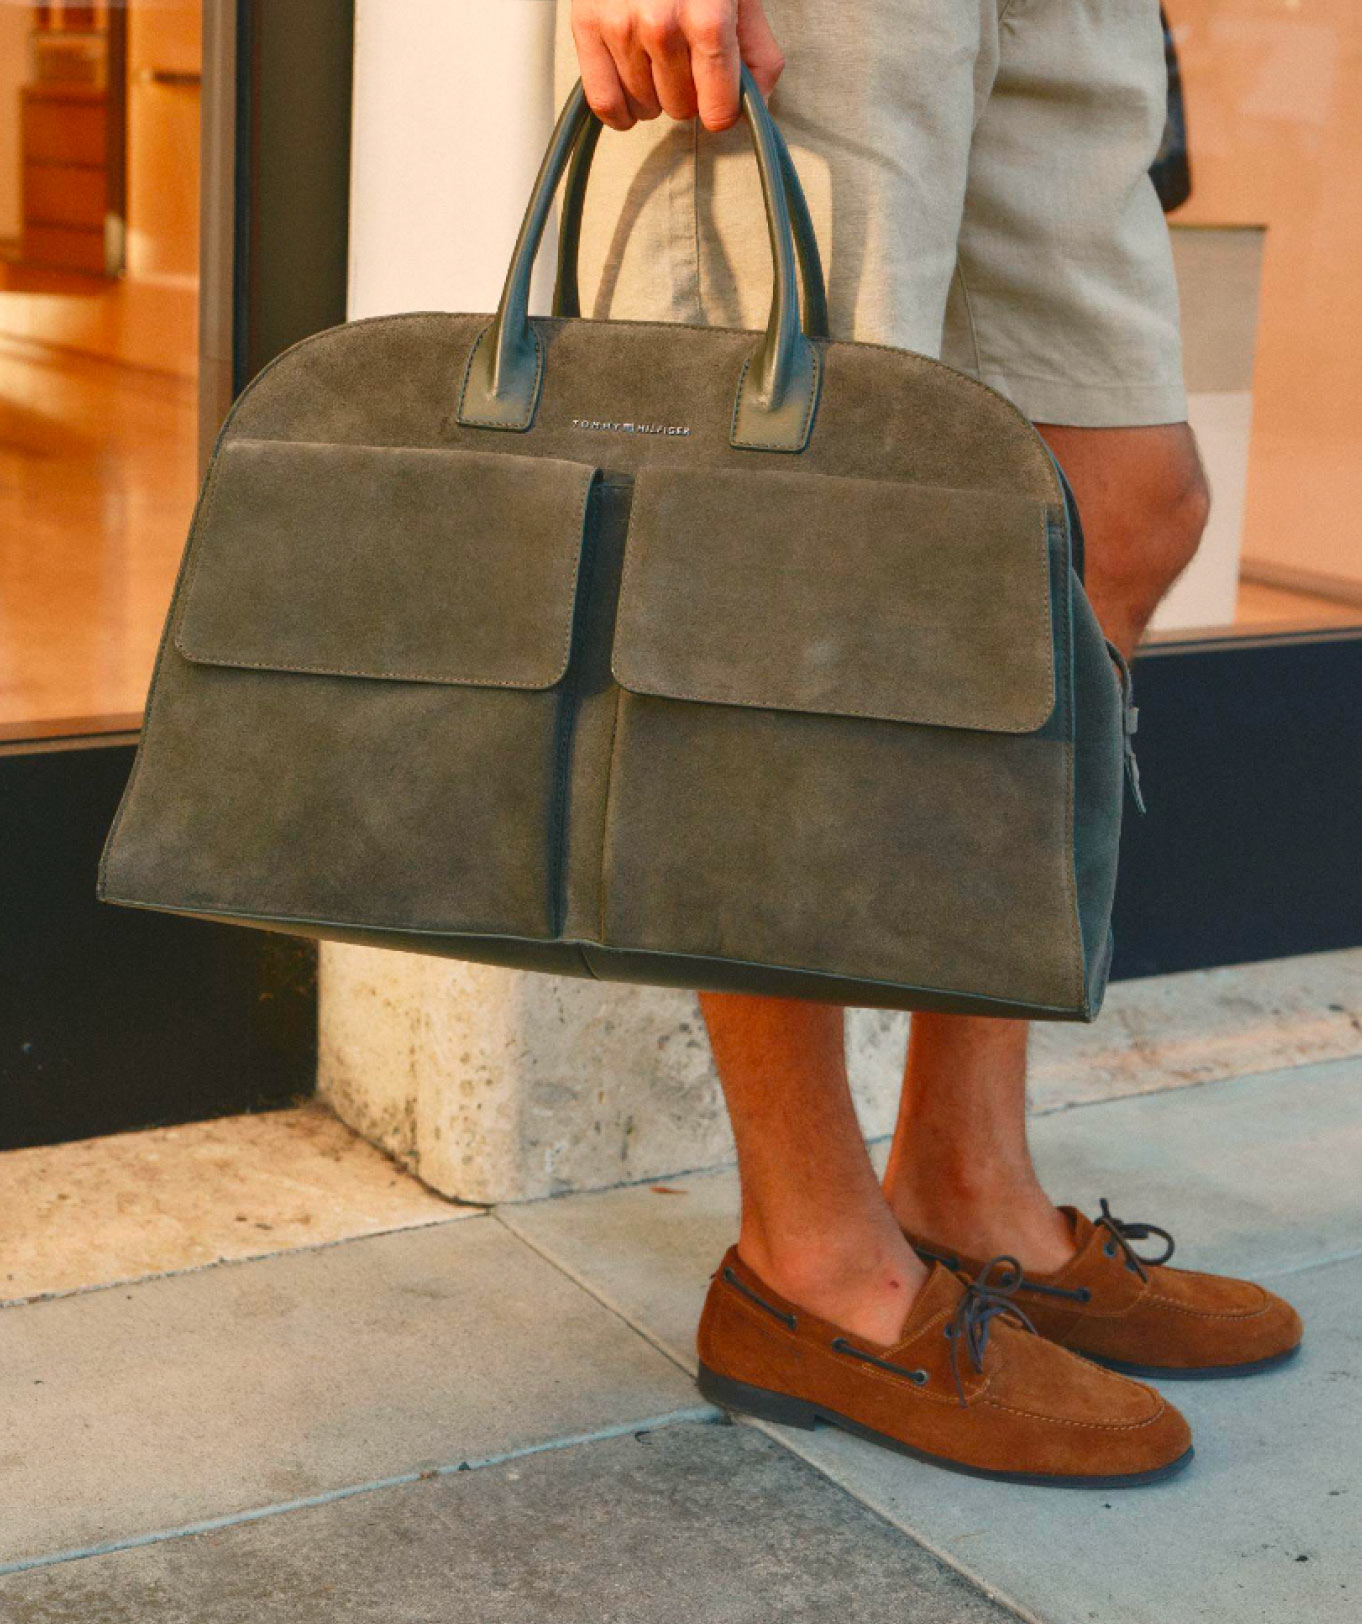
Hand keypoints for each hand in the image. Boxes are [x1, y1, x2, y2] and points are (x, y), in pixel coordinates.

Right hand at [570, 0, 783, 133]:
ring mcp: (620, 28)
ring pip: (644, 109)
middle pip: (680, 110)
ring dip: (653, 95)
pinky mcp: (587, 27)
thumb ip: (756, 51)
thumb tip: (756, 104)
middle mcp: (661, 26)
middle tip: (685, 58)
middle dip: (687, 93)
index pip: (717, 111)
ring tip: (656, 59)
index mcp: (708, 19)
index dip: (721, 108)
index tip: (718, 94)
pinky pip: (604, 103)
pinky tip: (631, 93)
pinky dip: (620, 110)